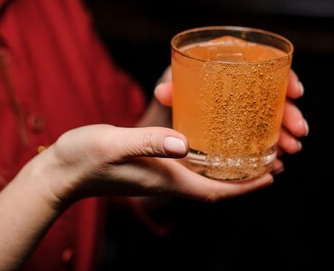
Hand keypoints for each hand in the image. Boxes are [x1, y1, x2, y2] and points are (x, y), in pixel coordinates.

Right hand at [38, 124, 273, 207]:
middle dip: (247, 178)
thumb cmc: (84, 158)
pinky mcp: (150, 165)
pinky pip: (188, 167)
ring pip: (205, 177)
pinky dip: (207, 159)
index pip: (216, 191)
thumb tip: (185, 142)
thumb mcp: (116, 145)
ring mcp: (159, 175)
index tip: (273, 174)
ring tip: (251, 151)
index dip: (247, 186)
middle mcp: (167, 180)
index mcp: (166, 179)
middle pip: (217, 186)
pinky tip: (209, 142)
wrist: (60, 171)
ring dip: (230, 169)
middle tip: (273, 159)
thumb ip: (149, 143)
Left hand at [153, 67, 307, 172]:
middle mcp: (248, 88)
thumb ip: (172, 91)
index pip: (270, 67)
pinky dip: (272, 150)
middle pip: (279, 97)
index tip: (296, 92)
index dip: (288, 78)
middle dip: (292, 114)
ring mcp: (249, 110)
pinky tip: (277, 161)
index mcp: (236, 68)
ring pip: (276, 120)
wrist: (173, 114)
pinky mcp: (246, 131)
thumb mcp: (175, 91)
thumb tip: (162, 93)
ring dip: (287, 134)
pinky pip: (265, 139)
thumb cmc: (177, 94)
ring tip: (290, 149)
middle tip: (298, 130)